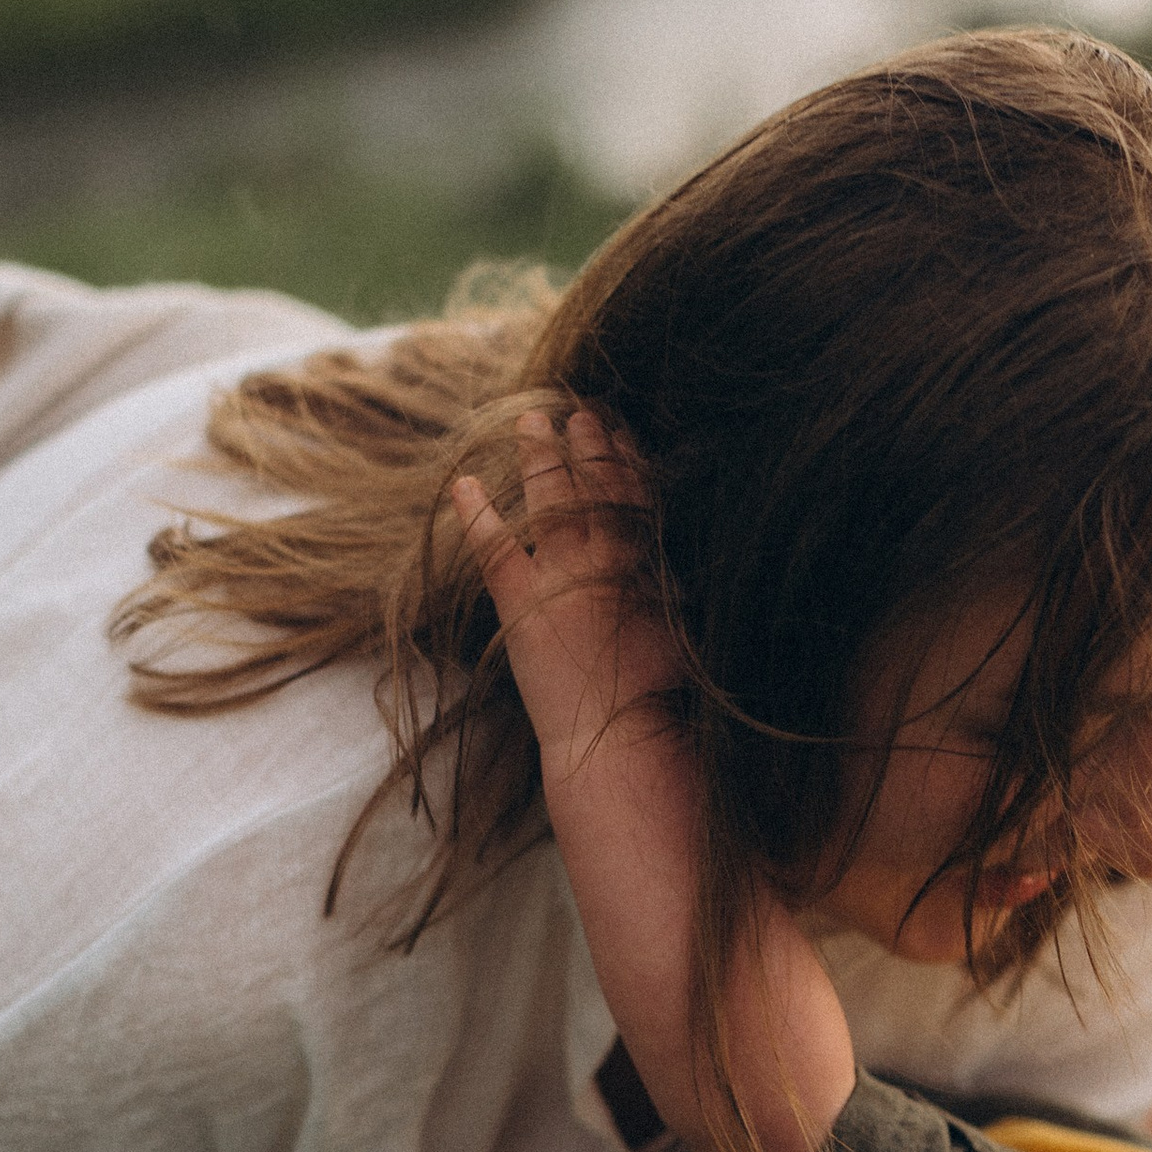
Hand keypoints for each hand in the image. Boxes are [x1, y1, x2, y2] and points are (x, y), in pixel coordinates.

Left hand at [451, 408, 679, 789]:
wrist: (618, 739)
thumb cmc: (666, 699)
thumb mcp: (689, 631)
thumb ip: (679, 586)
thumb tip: (680, 556)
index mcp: (651, 561)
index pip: (638, 493)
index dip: (626, 458)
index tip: (619, 429)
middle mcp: (606, 556)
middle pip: (594, 484)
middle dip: (586, 444)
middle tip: (578, 412)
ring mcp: (560, 575)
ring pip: (548, 499)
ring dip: (540, 456)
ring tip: (532, 421)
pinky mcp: (519, 602)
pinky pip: (492, 546)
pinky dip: (476, 512)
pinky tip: (463, 482)